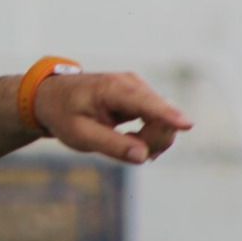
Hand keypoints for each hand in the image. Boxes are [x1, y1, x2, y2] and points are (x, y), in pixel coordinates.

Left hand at [33, 71, 192, 163]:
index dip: (168, 116)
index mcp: (112, 89)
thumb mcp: (79, 135)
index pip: (146, 103)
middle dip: (151, 142)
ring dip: (151, 141)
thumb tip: (143, 156)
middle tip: (126, 152)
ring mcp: (139, 90)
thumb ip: (111, 145)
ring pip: (164, 121)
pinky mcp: (142, 98)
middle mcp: (131, 84)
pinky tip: (134, 144)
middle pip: (161, 117)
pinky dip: (150, 137)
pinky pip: (159, 121)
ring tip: (123, 145)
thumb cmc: (63, 114)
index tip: (188, 124)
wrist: (53, 96)